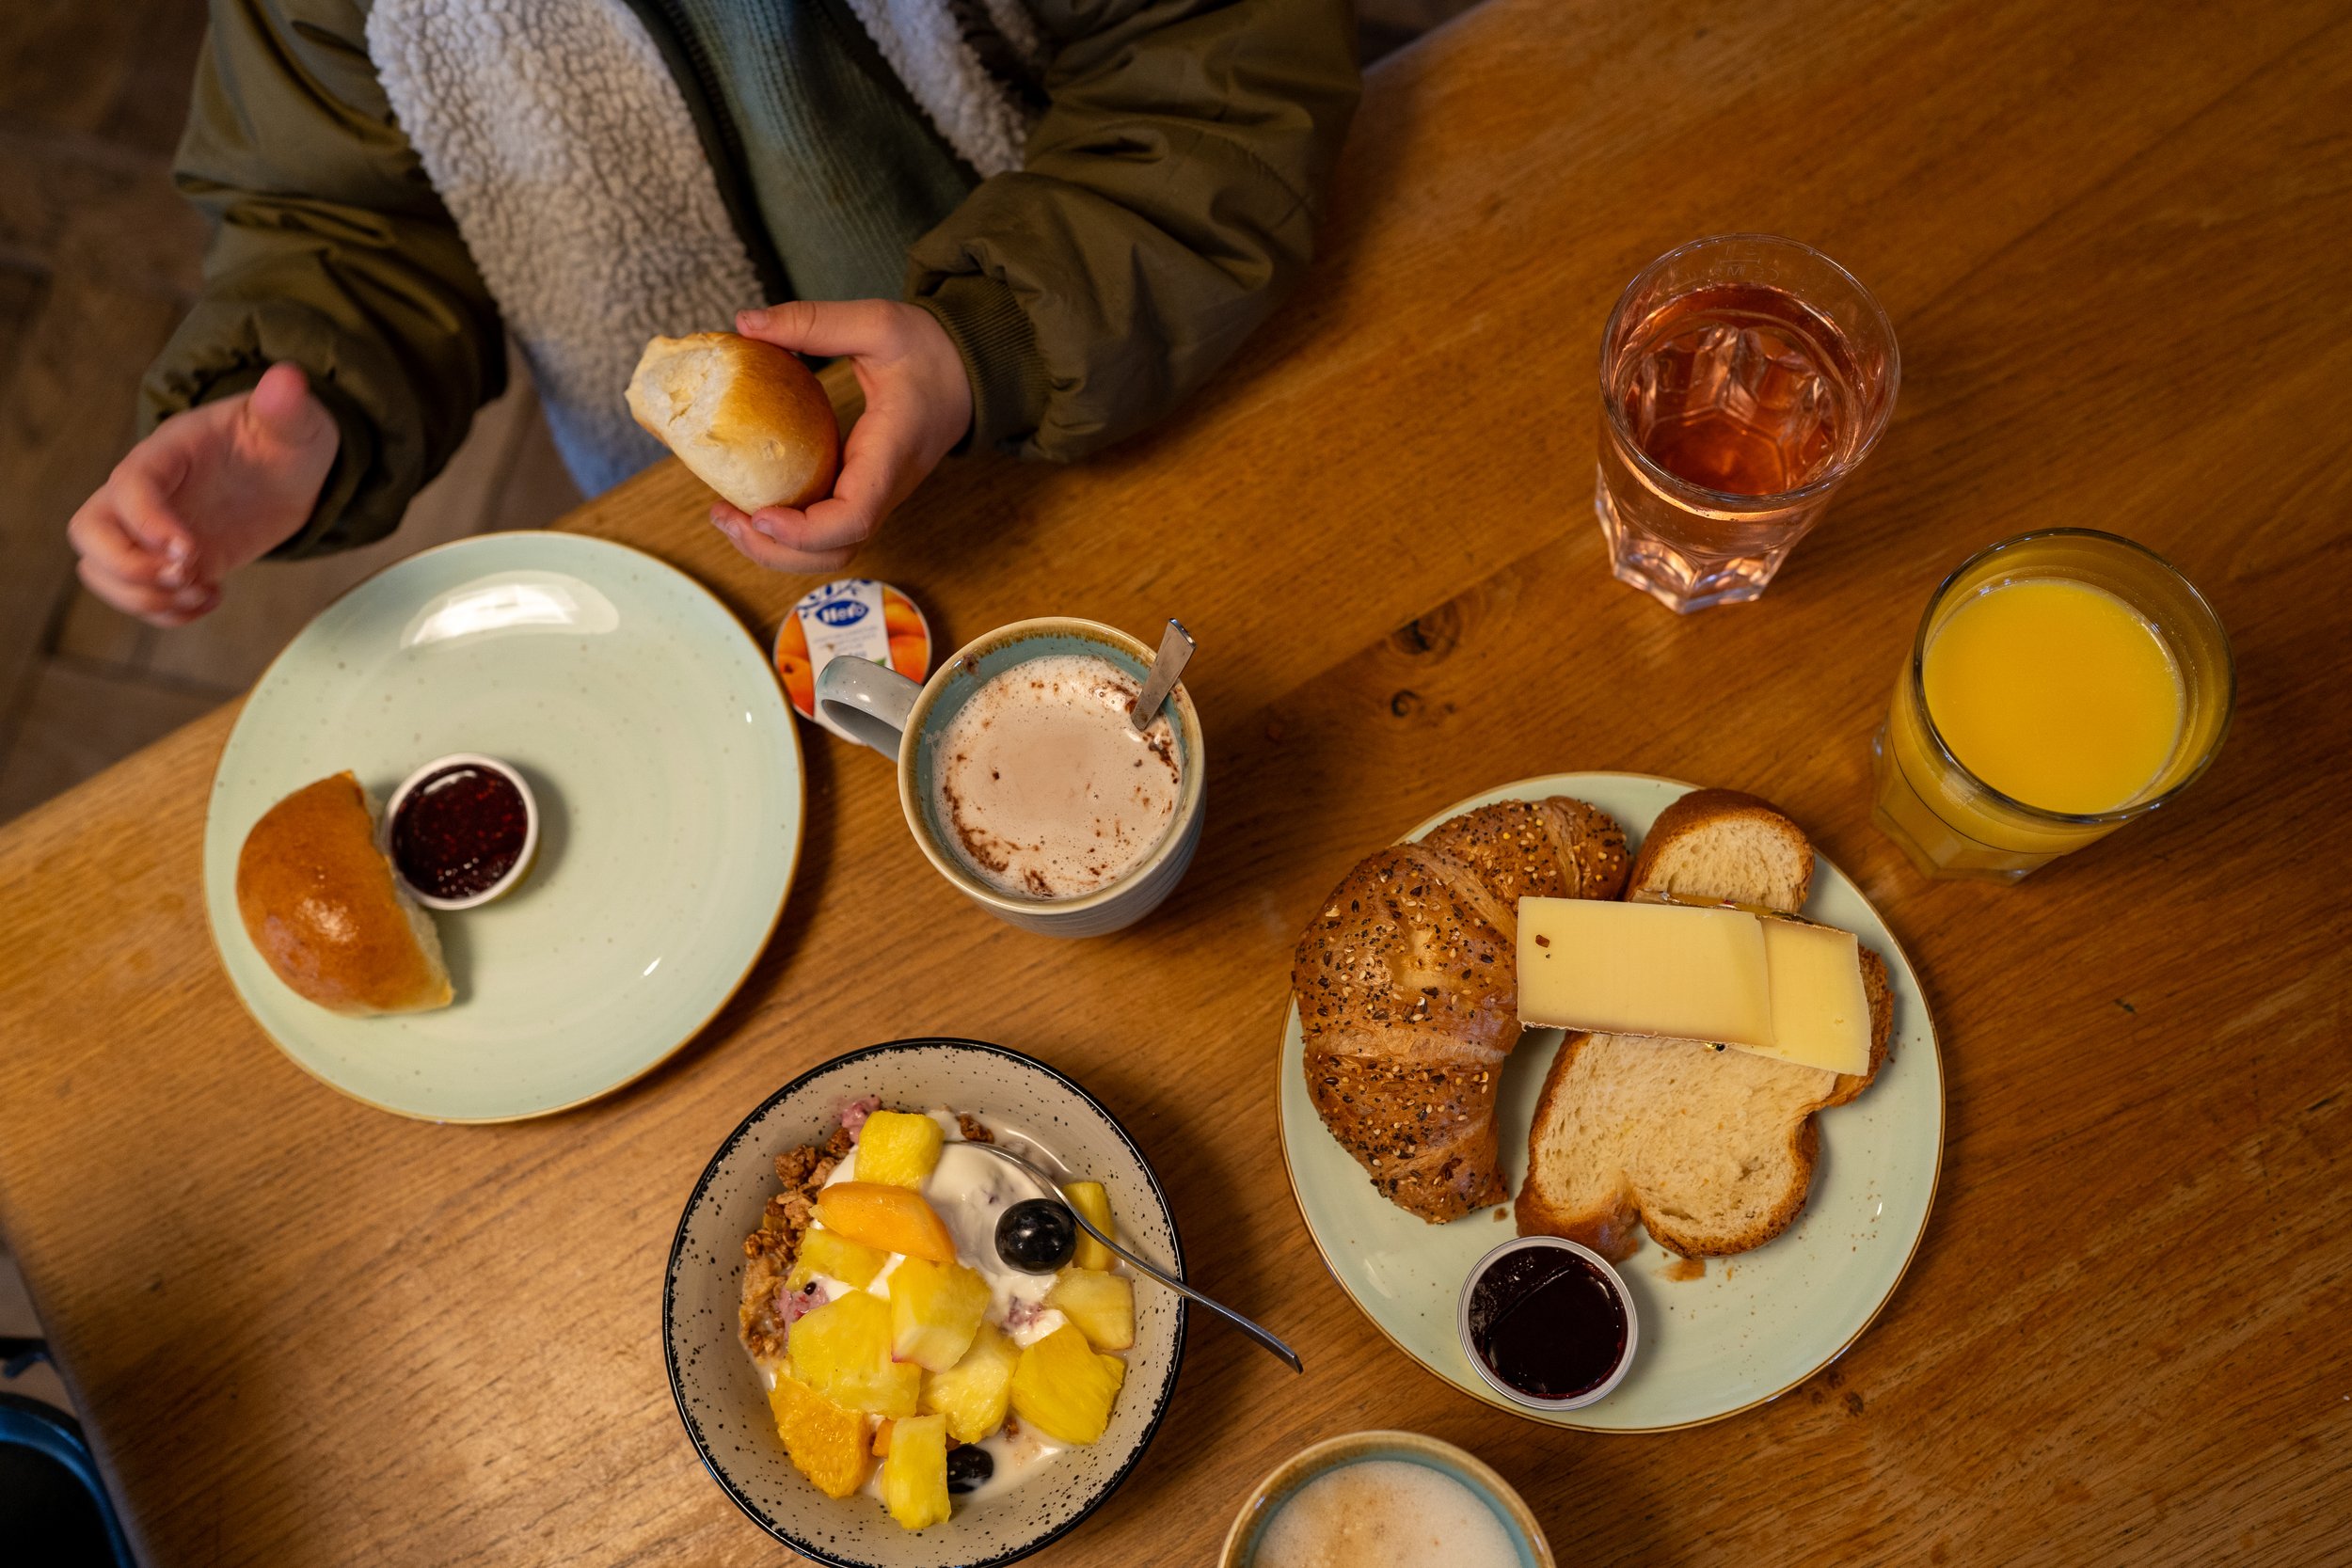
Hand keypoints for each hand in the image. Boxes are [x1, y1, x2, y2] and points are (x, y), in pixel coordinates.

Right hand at [68, 363, 337, 625]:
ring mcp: (152, 531)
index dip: (148, 523)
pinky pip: (138, 594)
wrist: (288, 467)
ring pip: (101, 570)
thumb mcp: (292, 421)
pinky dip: (166, 612)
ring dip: (144, 597)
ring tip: (203, 592)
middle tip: (187, 575)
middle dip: (127, 566)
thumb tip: (288, 379)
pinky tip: (212, 599)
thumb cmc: (282, 437)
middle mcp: (147, 494)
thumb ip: (285, 406)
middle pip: (89, 531)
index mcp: (167, 453)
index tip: (191, 550)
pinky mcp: (171, 561)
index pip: (129, 486)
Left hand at [714, 299, 972, 572]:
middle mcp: (884, 488)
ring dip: (777, 549)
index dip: (805, 530)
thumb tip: (746, 321)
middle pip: (836, 552)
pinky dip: (786, 531)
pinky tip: (750, 503)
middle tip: (724, 517)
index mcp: (891, 453)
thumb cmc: (931, 351)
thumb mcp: (877, 323)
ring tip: (728, 518)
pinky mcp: (862, 492)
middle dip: (776, 551)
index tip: (760, 515)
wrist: (969, 373)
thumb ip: (813, 322)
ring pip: (830, 551)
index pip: (854, 516)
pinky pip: (825, 530)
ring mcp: (874, 496)